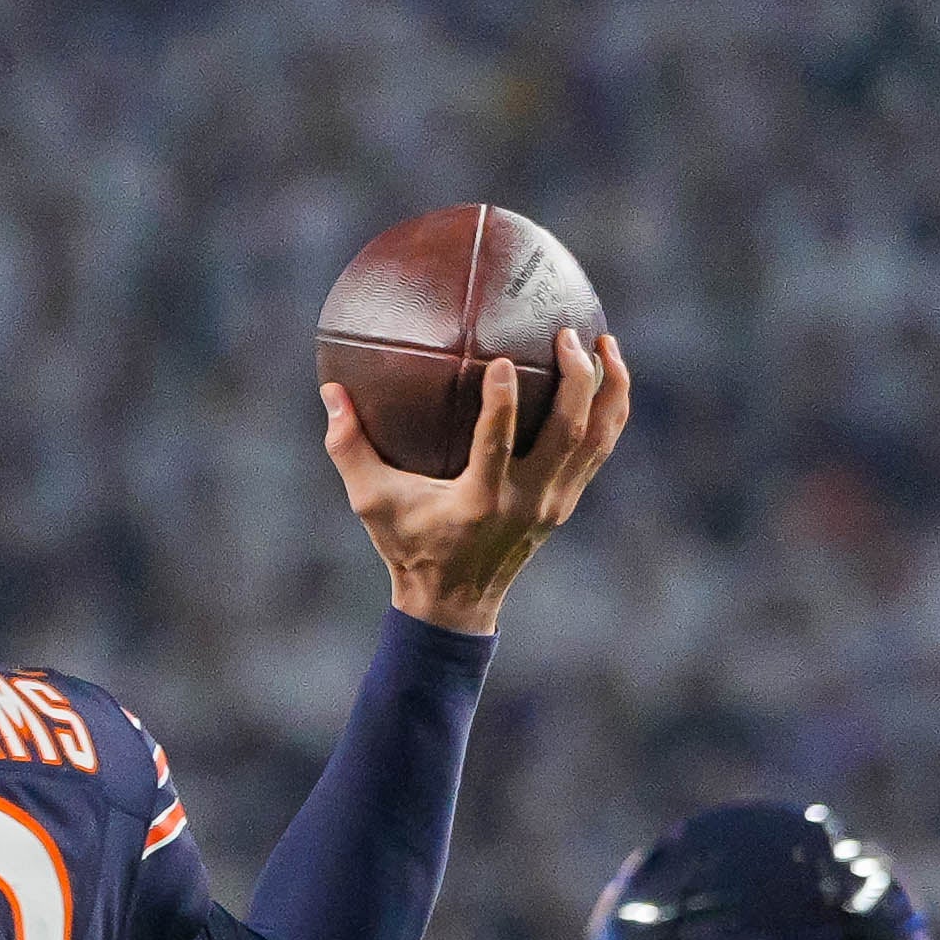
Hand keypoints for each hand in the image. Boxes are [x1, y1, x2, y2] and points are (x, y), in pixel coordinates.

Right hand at [323, 326, 629, 634]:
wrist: (453, 605)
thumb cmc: (408, 546)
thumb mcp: (371, 503)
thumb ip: (349, 448)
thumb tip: (330, 390)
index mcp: (479, 502)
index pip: (497, 448)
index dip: (503, 404)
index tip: (503, 360)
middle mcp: (526, 502)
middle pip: (567, 435)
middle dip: (576, 381)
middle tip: (567, 334)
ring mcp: (552, 504)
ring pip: (595, 441)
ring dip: (607, 390)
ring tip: (605, 342)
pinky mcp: (565, 503)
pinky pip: (598, 451)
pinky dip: (609, 411)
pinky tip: (606, 376)